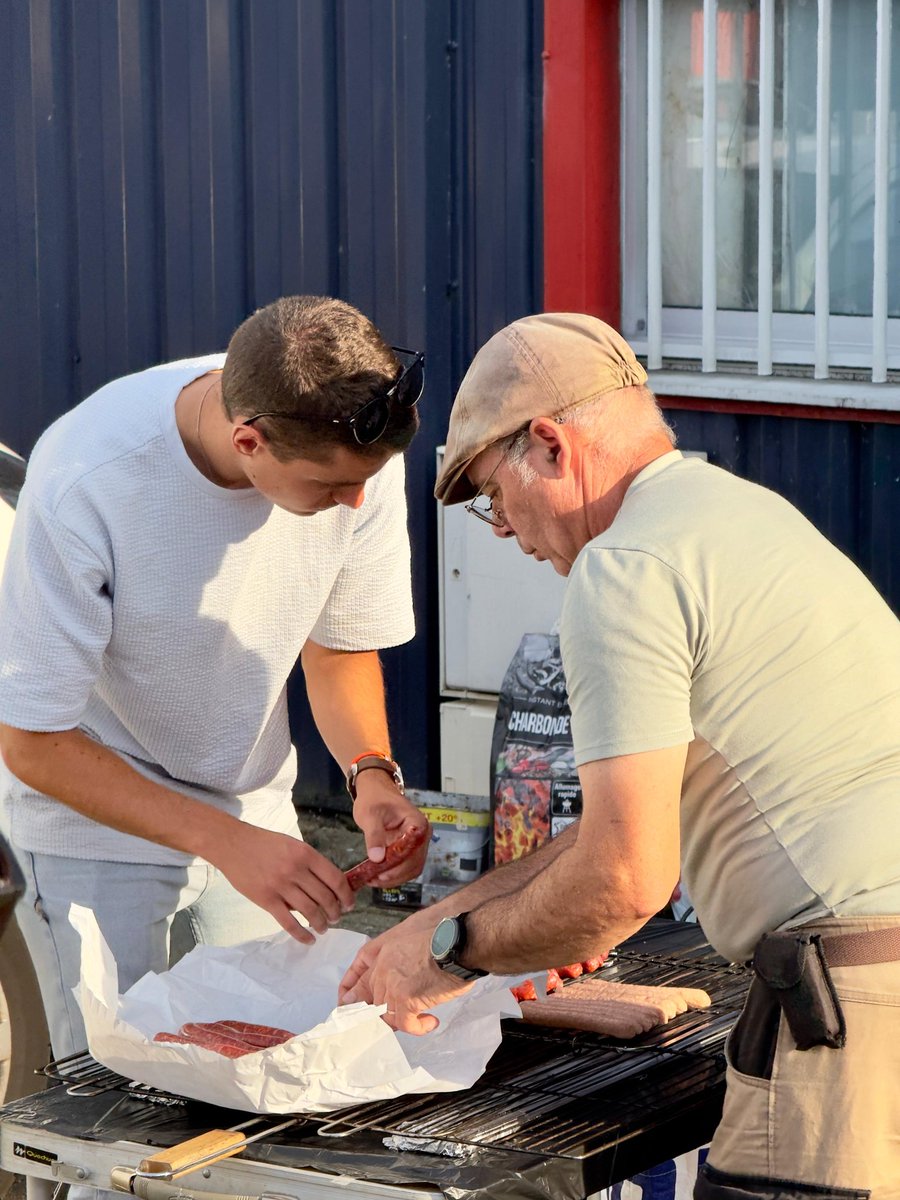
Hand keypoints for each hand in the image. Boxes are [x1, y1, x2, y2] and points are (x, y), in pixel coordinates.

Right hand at [211, 824, 354, 944]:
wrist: (233, 845)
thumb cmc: (265, 843)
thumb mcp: (293, 845)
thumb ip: (310, 863)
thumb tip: (329, 886)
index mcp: (306, 854)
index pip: (335, 879)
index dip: (346, 895)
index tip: (350, 904)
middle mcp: (296, 870)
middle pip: (325, 897)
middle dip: (335, 912)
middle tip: (337, 917)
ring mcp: (281, 886)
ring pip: (310, 911)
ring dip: (321, 923)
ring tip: (324, 927)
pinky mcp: (266, 900)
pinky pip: (289, 922)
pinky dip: (302, 934)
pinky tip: (309, 939)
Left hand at [339, 908, 471, 1033]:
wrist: (456, 944)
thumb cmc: (442, 942)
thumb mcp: (410, 944)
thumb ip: (395, 964)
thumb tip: (390, 989)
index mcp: (381, 954)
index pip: (357, 984)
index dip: (356, 1002)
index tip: (362, 1015)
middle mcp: (381, 969)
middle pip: (373, 1003)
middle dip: (388, 1013)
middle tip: (407, 1016)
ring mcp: (391, 984)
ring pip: (386, 1016)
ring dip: (404, 1021)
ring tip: (422, 1018)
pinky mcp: (405, 999)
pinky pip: (405, 1024)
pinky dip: (418, 1028)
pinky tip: (430, 1022)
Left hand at [351, 774, 429, 883]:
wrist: (375, 791)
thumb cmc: (374, 798)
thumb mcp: (370, 815)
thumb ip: (374, 835)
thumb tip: (377, 858)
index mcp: (417, 824)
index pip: (413, 852)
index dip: (398, 866)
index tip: (381, 873)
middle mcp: (422, 835)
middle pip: (414, 864)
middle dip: (394, 875)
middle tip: (373, 880)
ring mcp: (417, 843)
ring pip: (411, 869)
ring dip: (394, 878)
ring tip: (373, 879)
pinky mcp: (408, 848)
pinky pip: (405, 866)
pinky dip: (393, 874)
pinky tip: (377, 875)